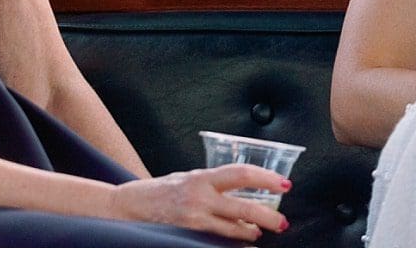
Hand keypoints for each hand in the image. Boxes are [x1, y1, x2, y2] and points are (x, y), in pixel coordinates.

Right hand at [105, 165, 289, 241]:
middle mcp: (200, 197)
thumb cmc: (162, 189)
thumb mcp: (190, 177)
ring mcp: (194, 218)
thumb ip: (214, 182)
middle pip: (244, 208)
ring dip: (252, 232)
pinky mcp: (188, 234)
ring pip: (234, 229)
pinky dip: (233, 240)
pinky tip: (241, 241)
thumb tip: (245, 186)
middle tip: (282, 222)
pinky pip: (219, 240)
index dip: (266, 179)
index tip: (284, 184)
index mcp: (203, 177)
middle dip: (268, 217)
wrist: (131, 205)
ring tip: (259, 233)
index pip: (242, 174)